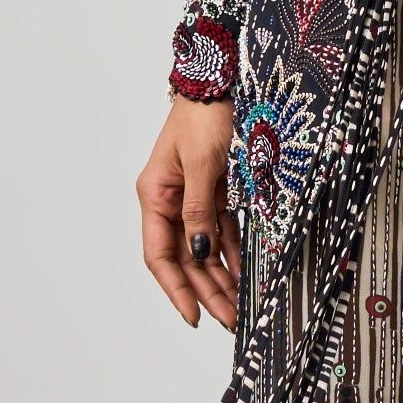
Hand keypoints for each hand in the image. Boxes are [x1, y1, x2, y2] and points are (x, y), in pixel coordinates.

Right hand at [137, 97, 241, 329]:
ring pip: (205, 251)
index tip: (193, 317)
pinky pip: (223, 233)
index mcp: (156, 197)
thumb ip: (199, 210)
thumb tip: (200, 251)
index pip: (160, 256)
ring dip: (222, 279)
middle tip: (230, 320)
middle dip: (206, 292)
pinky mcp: (215, 194)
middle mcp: (171, 203)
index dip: (175, 289)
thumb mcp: (202, 163)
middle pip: (186, 260)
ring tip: (241, 307)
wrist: (220, 82)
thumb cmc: (205, 116)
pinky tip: (246, 275)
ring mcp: (193, 200)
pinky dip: (234, 254)